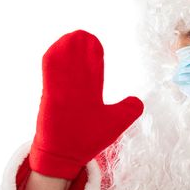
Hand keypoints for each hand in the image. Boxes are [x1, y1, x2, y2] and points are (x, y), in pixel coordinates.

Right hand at [29, 30, 142, 178]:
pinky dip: (52, 62)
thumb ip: (126, 111)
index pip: (92, 70)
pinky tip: (56, 49)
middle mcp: (74, 91)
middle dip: (79, 50)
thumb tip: (139, 100)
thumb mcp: (112, 124)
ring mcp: (60, 94)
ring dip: (67, 51)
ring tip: (71, 36)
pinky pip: (50, 77)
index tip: (94, 42)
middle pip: (77, 65)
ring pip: (63, 67)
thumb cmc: (85, 140)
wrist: (64, 156)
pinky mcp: (50, 99)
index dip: (93, 56)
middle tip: (82, 33)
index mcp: (88, 95)